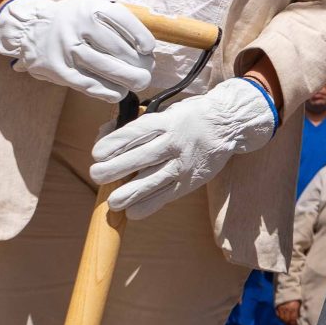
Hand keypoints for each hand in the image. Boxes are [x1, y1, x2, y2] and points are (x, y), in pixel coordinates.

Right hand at [0, 0, 154, 101]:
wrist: (30, 28)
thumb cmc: (73, 21)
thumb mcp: (91, 9)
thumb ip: (115, 23)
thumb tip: (146, 50)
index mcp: (90, 8)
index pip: (123, 20)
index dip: (141, 36)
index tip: (149, 49)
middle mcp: (78, 26)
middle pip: (118, 48)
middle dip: (139, 64)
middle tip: (148, 71)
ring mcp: (67, 48)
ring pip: (105, 67)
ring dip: (127, 79)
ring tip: (139, 83)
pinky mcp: (58, 69)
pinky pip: (87, 84)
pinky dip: (107, 91)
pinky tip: (118, 93)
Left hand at [88, 77, 276, 216]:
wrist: (228, 126)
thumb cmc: (188, 118)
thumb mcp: (167, 112)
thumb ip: (139, 125)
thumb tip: (105, 134)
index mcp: (167, 122)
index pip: (136, 132)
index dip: (114, 143)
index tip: (97, 153)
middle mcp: (175, 142)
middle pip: (141, 157)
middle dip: (115, 168)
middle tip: (97, 175)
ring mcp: (184, 164)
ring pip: (153, 180)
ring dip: (130, 193)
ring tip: (113, 202)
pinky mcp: (190, 181)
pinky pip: (167, 196)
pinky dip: (148, 205)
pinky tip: (133, 211)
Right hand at [274, 298, 302, 324]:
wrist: (287, 289)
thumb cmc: (295, 296)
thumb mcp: (298, 302)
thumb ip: (298, 310)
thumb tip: (298, 317)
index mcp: (294, 307)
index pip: (293, 318)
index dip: (294, 323)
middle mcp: (287, 308)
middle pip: (287, 319)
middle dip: (289, 324)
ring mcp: (281, 308)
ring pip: (282, 318)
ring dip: (285, 322)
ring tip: (287, 324)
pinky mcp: (277, 307)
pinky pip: (278, 315)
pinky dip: (280, 318)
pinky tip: (282, 320)